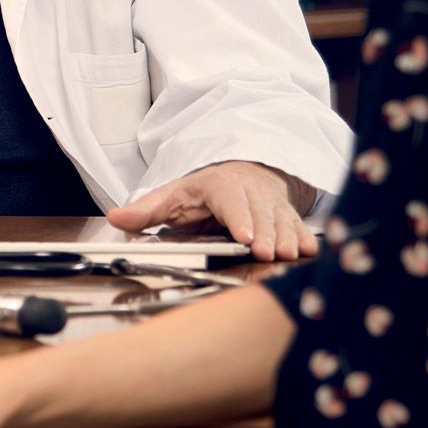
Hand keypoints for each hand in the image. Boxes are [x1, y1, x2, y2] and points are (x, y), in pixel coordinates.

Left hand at [108, 160, 315, 261]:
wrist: (239, 173)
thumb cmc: (202, 191)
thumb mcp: (171, 196)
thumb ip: (146, 210)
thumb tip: (116, 218)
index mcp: (220, 185)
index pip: (230, 200)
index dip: (238, 217)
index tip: (245, 235)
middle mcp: (250, 191)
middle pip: (260, 212)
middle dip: (265, 232)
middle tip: (268, 252)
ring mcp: (272, 203)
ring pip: (282, 219)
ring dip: (287, 237)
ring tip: (290, 254)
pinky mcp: (288, 214)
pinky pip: (299, 224)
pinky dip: (306, 237)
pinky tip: (311, 250)